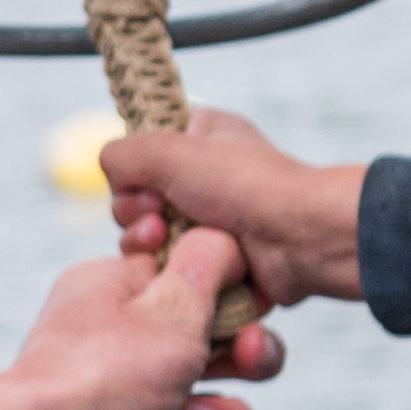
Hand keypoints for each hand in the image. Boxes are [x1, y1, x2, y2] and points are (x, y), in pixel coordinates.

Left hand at [0, 227, 280, 409]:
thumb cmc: (99, 376)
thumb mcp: (169, 305)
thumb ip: (209, 264)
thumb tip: (225, 241)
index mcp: (120, 293)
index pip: (196, 283)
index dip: (234, 297)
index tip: (251, 305)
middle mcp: (126, 348)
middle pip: (222, 349)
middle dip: (244, 361)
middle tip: (245, 359)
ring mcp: (133, 409)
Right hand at [102, 111, 369, 309]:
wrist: (301, 239)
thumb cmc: (242, 185)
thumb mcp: (165, 149)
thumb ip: (118, 155)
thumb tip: (109, 175)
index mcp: (199, 136)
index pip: (138, 157)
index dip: (132, 177)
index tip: (147, 188)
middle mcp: (207, 176)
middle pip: (137, 205)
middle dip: (139, 219)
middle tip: (161, 223)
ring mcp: (215, 220)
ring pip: (154, 243)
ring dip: (155, 248)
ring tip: (175, 247)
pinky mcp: (221, 260)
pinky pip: (179, 270)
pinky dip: (178, 273)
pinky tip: (190, 271)